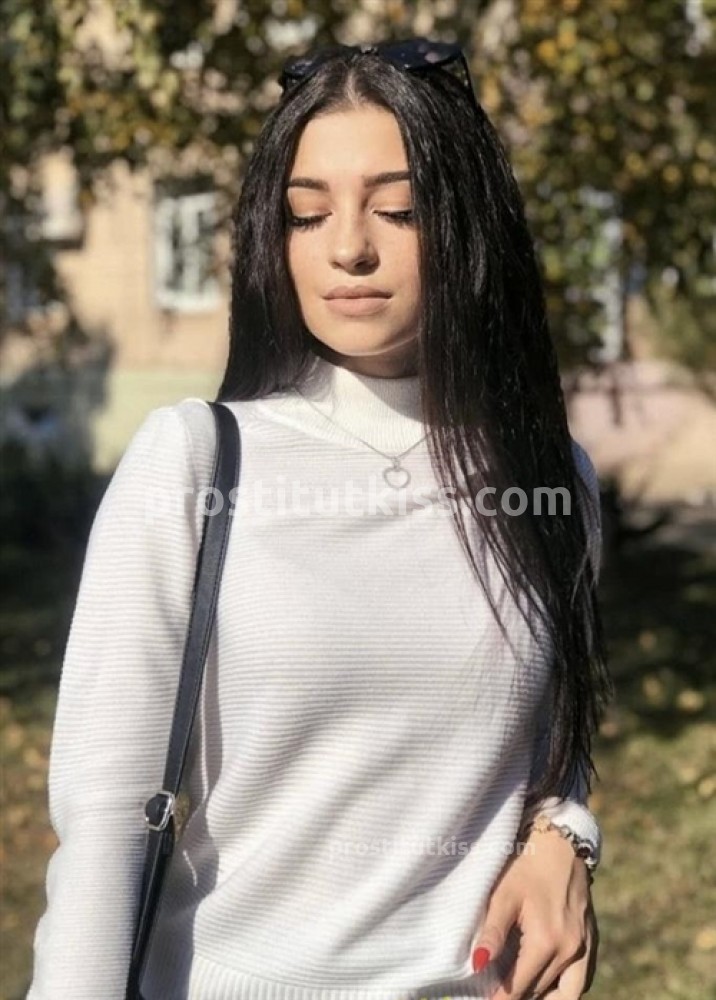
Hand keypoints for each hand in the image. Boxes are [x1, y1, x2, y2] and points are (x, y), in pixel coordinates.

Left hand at [471, 826, 598, 998]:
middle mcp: (570, 950)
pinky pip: (582, 979)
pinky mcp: (592, 940)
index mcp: (547, 941)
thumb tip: (477, 965)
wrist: (561, 843)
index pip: (520, 987)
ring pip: (568, 994)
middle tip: (499, 994)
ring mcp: (585, 947)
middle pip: (542, 992)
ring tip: (522, 996)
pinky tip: (548, 986)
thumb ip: (492, 933)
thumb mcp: (504, 895)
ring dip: (546, 999)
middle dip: (520, 998)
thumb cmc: (527, 866)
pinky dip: (565, 989)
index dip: (501, 999)